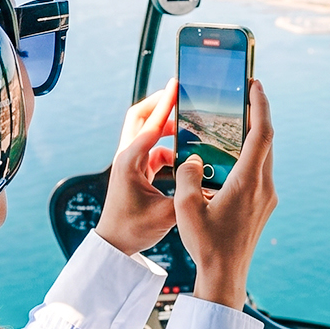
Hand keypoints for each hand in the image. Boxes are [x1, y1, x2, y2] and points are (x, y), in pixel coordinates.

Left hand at [95, 80, 178, 253]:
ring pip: (148, 131)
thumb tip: (214, 184)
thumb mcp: (166, 215)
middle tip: (181, 92)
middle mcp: (127, 156)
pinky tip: (188, 152)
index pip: (150, 124)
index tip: (177, 84)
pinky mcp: (137, 170)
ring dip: (167, 124)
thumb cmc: (132, 230)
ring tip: (190, 120)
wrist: (114, 244)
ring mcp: (131, 161)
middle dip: (160, 102)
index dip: (165, 104)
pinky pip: (154, 147)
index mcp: (130, 161)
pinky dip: (169, 144)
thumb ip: (189, 197)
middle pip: (140, 117)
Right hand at [175, 80, 275, 308]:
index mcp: (248, 182)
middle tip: (242, 95)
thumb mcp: (185, 207)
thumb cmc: (205, 244)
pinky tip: (228, 158)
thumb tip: (193, 159)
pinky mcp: (263, 206)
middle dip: (256, 115)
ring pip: (263, 157)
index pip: (262, 133)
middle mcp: (263, 186)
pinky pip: (258, 172)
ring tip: (233, 123)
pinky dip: (247, 157)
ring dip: (252, 137)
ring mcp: (266, 197)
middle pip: (266, 141)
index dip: (260, 105)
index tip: (255, 84)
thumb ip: (186, 176)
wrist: (225, 276)